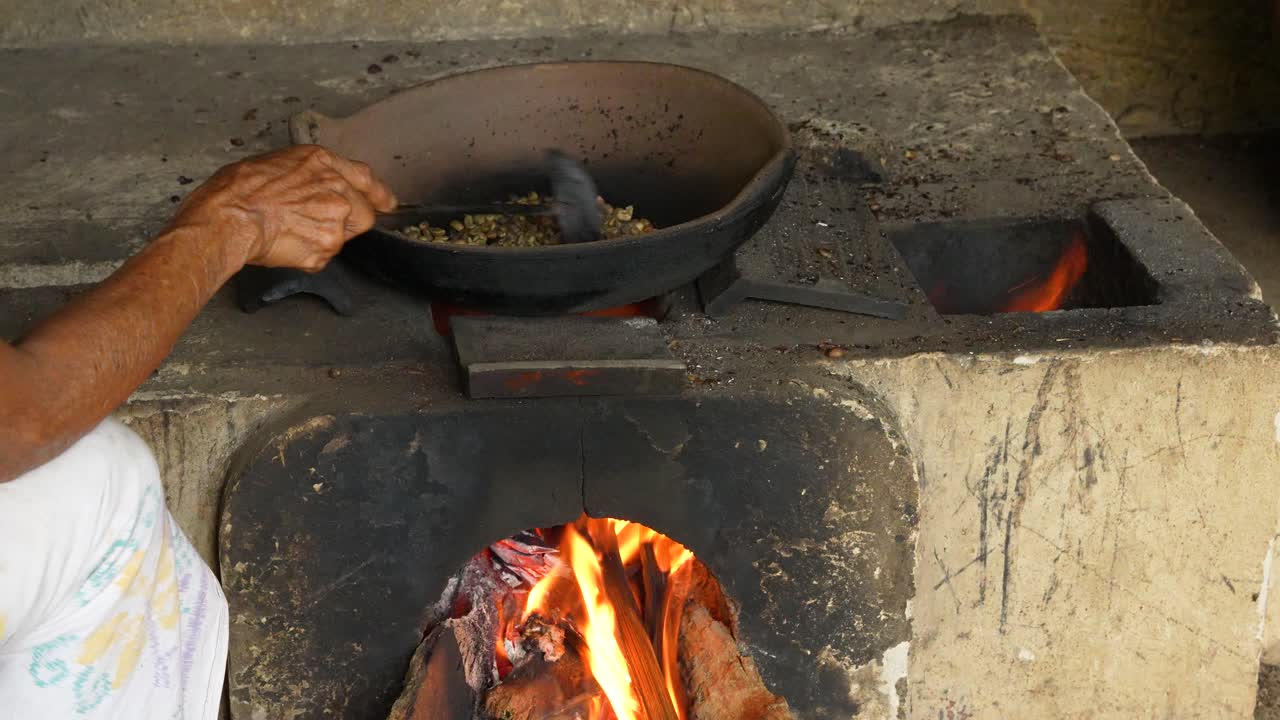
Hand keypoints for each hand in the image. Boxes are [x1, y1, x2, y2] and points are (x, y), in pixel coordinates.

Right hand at [167, 145, 396, 271]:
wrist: (229, 216)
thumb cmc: (239, 189)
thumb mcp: (278, 162)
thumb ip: (310, 173)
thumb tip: (317, 185)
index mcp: (322, 163)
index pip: (364, 178)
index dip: (377, 193)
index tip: (386, 202)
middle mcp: (337, 190)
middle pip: (363, 214)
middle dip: (346, 222)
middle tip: (313, 222)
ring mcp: (335, 221)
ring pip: (343, 237)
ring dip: (324, 238)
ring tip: (292, 231)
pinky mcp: (326, 248)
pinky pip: (324, 256)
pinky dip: (307, 255)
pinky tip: (285, 244)